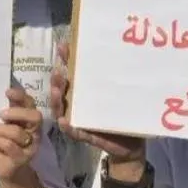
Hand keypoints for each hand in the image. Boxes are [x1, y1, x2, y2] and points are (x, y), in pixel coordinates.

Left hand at [0, 88, 44, 181]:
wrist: (11, 173)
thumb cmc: (7, 146)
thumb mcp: (7, 127)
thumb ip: (7, 114)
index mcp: (30, 121)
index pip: (31, 104)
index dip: (21, 96)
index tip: (7, 92)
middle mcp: (35, 132)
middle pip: (35, 117)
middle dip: (17, 112)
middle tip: (1, 114)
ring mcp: (30, 146)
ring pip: (17, 132)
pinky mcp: (22, 159)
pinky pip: (9, 146)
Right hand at [49, 41, 146, 161]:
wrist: (133, 141)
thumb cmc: (123, 111)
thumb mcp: (117, 91)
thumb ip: (112, 74)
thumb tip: (117, 48)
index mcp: (82, 92)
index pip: (70, 73)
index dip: (64, 60)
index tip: (62, 47)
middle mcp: (76, 105)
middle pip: (60, 91)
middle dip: (56, 81)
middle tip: (57, 72)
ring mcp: (79, 120)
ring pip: (61, 110)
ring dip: (56, 101)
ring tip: (55, 91)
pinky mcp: (86, 136)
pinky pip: (74, 132)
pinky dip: (68, 126)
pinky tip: (64, 120)